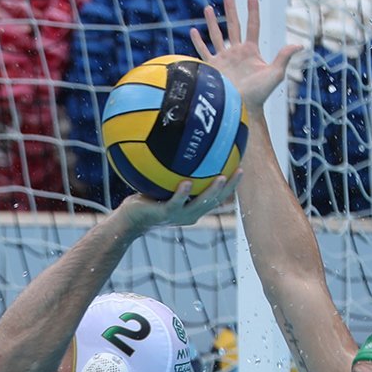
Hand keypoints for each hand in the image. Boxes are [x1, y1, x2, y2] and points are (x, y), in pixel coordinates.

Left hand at [119, 173, 239, 230]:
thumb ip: (173, 174)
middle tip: (240, 171)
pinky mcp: (164, 213)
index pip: (217, 197)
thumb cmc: (146, 201)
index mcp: (194, 208)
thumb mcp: (163, 187)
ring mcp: (178, 215)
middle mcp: (190, 214)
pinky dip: (182, 193)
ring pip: (200, 204)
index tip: (241, 169)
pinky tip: (186, 182)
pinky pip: (176, 202)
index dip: (231, 186)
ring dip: (212, 191)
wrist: (129, 220)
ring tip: (222, 177)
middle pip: (215, 201)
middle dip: (230, 187)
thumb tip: (180, 151)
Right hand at [190, 0, 300, 110]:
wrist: (240, 107)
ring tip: (207, 8)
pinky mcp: (211, 67)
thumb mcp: (275, 74)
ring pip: (216, 35)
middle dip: (231, 11)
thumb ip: (284, 57)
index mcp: (250, 51)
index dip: (253, 11)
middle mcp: (236, 52)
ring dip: (211, 22)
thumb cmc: (259, 93)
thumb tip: (300, 45)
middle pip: (233, 26)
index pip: (252, 26)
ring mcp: (223, 59)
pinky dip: (198, 41)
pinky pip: (203, 51)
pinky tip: (193, 31)